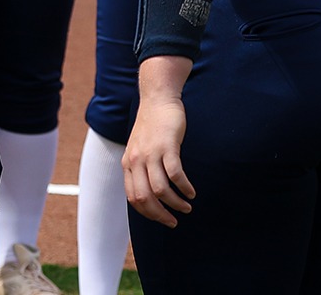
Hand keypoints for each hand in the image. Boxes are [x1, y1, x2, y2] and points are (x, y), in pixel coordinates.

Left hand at [123, 92, 194, 226]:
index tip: (161, 219)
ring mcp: (151, 153)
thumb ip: (140, 167)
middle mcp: (136, 160)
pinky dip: (184, 187)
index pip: (133, 197)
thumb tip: (149, 192)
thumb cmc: (152, 126)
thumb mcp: (139, 148)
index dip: (147, 213)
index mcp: (128, 163)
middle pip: (145, 198)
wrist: (158, 99)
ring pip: (160, 190)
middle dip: (160, 215)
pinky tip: (191, 192)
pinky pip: (175, 174)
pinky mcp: (167, 146)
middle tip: (174, 222)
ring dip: (175, 203)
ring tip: (187, 207)